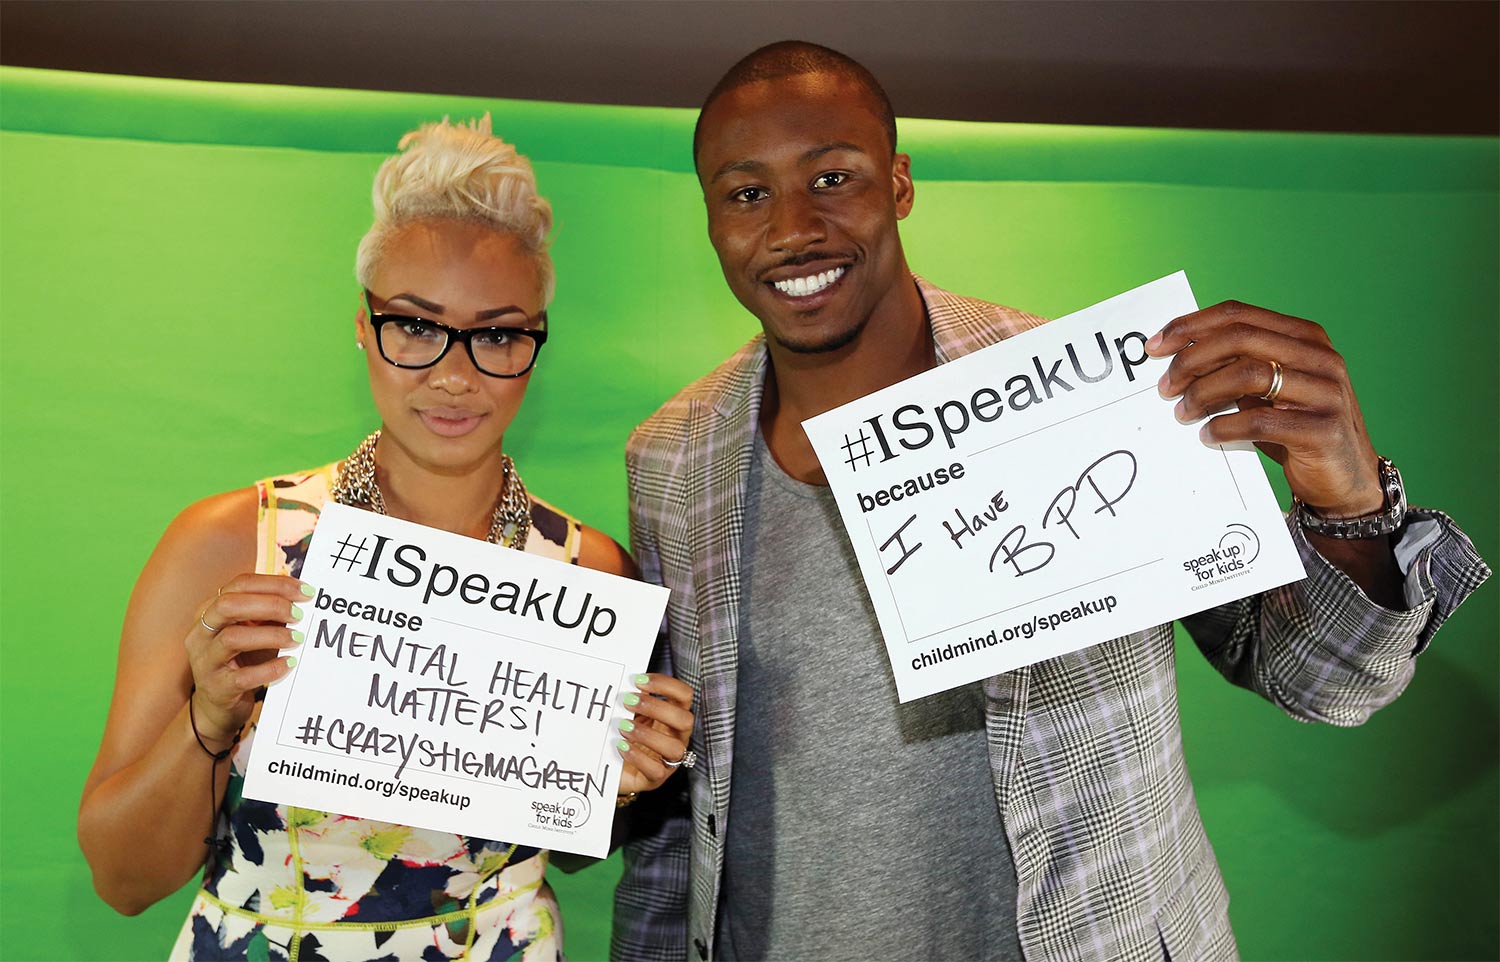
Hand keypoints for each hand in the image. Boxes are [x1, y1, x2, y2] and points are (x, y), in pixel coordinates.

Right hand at [186, 574, 308, 744]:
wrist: (218, 705)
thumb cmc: (241, 660)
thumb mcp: (253, 631)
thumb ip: (269, 614)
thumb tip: (304, 597)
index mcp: (209, 611)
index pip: (239, 584)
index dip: (275, 584)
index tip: (305, 592)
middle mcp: (201, 632)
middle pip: (229, 605)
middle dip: (270, 605)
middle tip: (299, 614)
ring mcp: (205, 660)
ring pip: (232, 638)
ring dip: (271, 636)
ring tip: (297, 639)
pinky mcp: (216, 687)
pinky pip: (243, 676)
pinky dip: (270, 668)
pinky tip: (289, 664)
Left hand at [615, 673, 694, 795]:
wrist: (610, 768)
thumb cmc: (623, 735)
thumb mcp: (630, 714)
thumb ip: (632, 700)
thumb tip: (622, 682)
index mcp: (673, 716)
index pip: (684, 695)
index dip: (665, 685)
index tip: (639, 681)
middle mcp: (677, 737)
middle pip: (685, 720)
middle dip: (657, 708)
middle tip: (628, 701)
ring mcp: (669, 759)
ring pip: (675, 748)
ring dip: (647, 734)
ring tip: (623, 726)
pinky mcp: (656, 778)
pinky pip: (655, 770)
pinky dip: (637, 756)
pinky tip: (621, 746)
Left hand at [1147, 300, 1383, 516]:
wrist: (1346, 480)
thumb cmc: (1295, 429)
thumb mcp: (1268, 391)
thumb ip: (1236, 367)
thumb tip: (1178, 357)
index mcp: (1305, 337)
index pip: (1239, 315)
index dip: (1192, 326)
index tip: (1155, 346)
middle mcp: (1320, 357)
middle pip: (1240, 339)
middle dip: (1191, 360)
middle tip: (1165, 387)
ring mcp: (1326, 392)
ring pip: (1248, 374)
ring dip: (1203, 393)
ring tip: (1182, 413)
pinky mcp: (1323, 429)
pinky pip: (1260, 420)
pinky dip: (1224, 427)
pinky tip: (1208, 436)